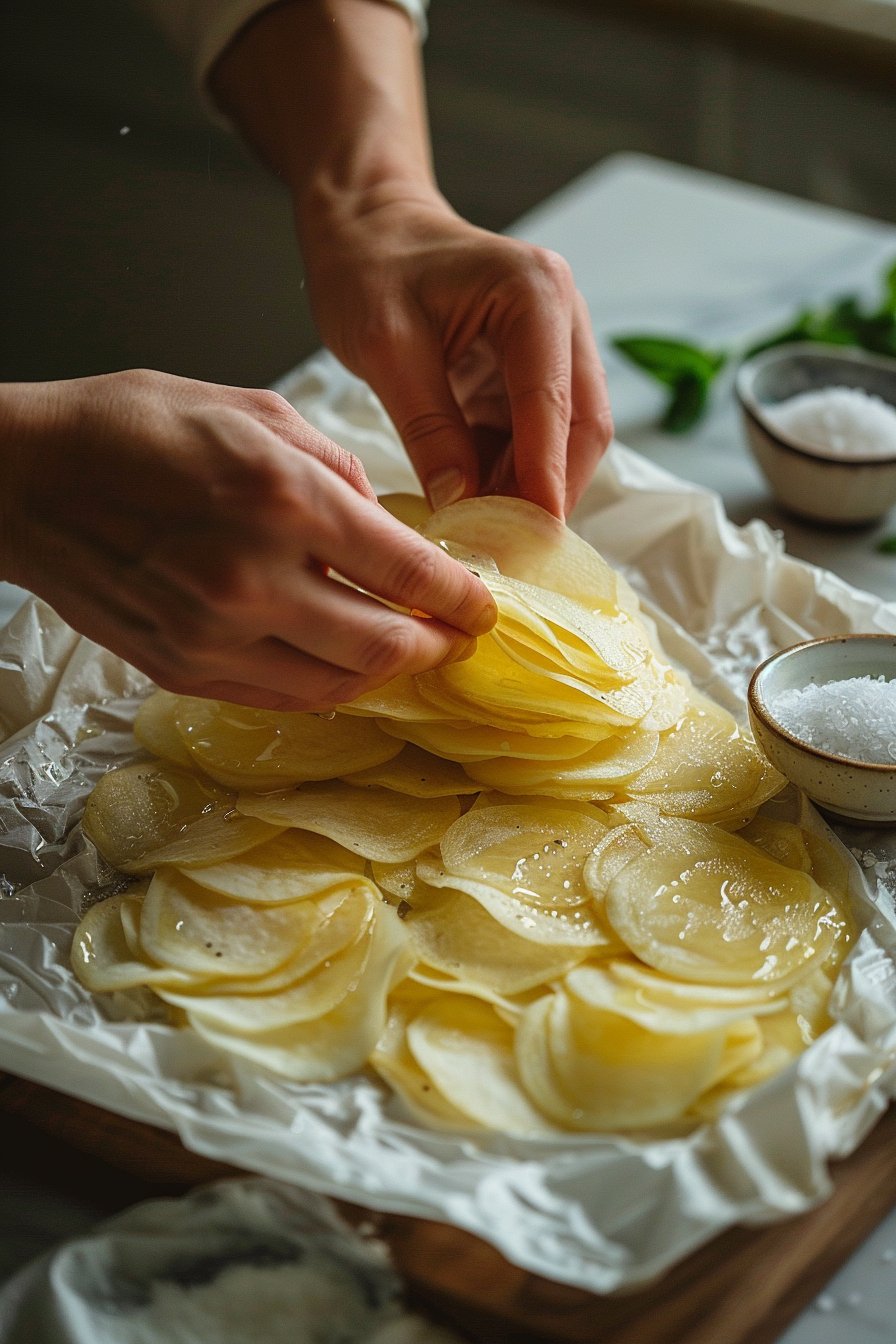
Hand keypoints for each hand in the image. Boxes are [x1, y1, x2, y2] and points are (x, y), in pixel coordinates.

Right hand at [0, 370, 495, 709]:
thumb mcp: (253, 413)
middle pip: (386, 648)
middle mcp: (254, 580)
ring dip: (388, 676)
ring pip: (338, 686)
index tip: (485, 607)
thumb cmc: (133, 428)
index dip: (462, 600)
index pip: (408, 573)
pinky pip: (282, 696)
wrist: (24, 480)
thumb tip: (385, 530)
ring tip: (409, 653)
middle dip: (437, 647)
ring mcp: (215, 635)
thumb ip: (336, 473)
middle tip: (457, 637)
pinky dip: (329, 686)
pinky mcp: (183, 668)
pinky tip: (345, 664)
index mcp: (283, 500)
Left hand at [301, 193, 613, 518]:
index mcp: (535, 296)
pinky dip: (511, 475)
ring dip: (530, 489)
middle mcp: (561, 319)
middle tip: (507, 551)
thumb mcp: (385, 347)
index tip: (531, 541)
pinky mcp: (530, 372)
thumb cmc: (368, 267)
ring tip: (484, 534)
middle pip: (582, 427)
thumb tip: (462, 506)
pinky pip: (535, 437)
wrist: (366, 226)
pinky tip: (477, 505)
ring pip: (565, 439)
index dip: (546, 480)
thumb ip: (428, 427)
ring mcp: (553, 346)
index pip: (554, 405)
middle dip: (549, 492)